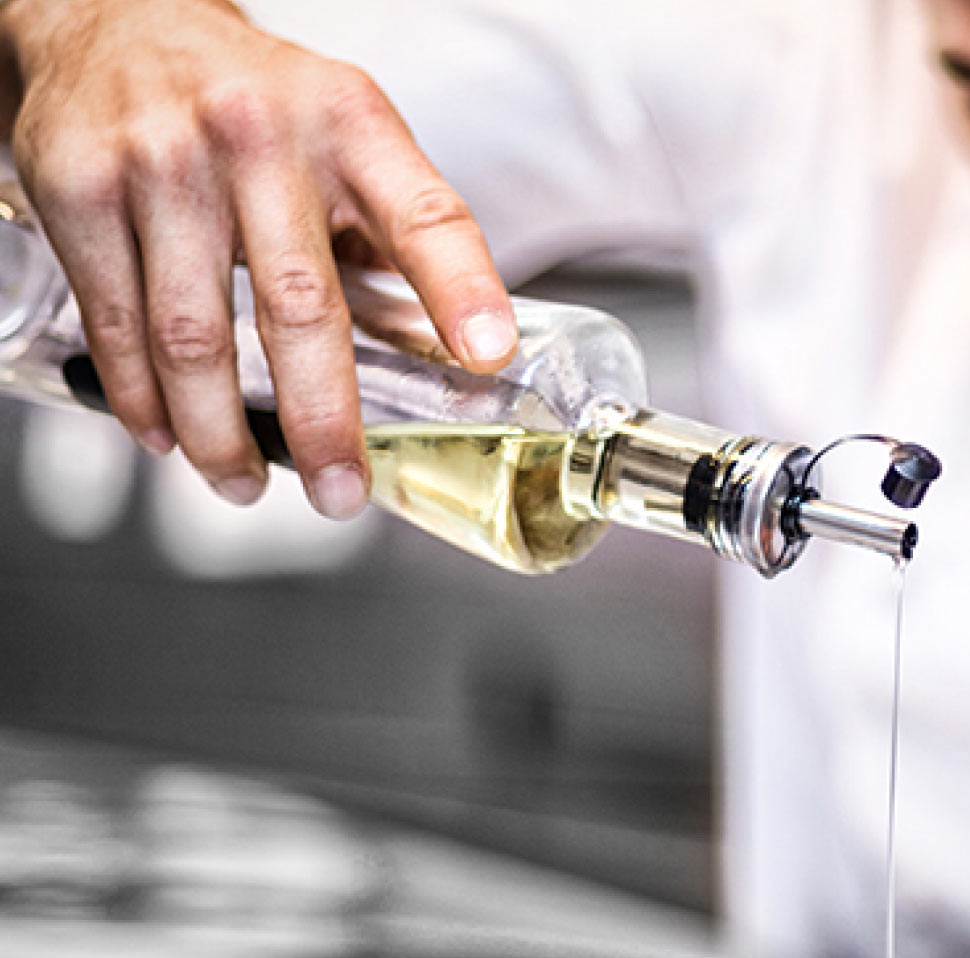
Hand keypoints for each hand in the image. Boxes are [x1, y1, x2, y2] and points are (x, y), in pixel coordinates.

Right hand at [0, 0, 514, 515]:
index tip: (487, 355)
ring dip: (222, 435)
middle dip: (324, 422)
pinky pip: (117, 323)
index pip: (424, 215)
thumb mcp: (347, 133)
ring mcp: (161, 162)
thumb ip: (392, 229)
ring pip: (195, 337)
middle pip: (301, 307)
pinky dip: (144, 400)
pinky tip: (168, 437)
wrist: (111, 16)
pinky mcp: (78, 188)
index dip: (461, 289)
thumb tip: (454, 349)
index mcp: (351, 126)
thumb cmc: (254, 100)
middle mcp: (257, 137)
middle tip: (339, 493)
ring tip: (245, 483)